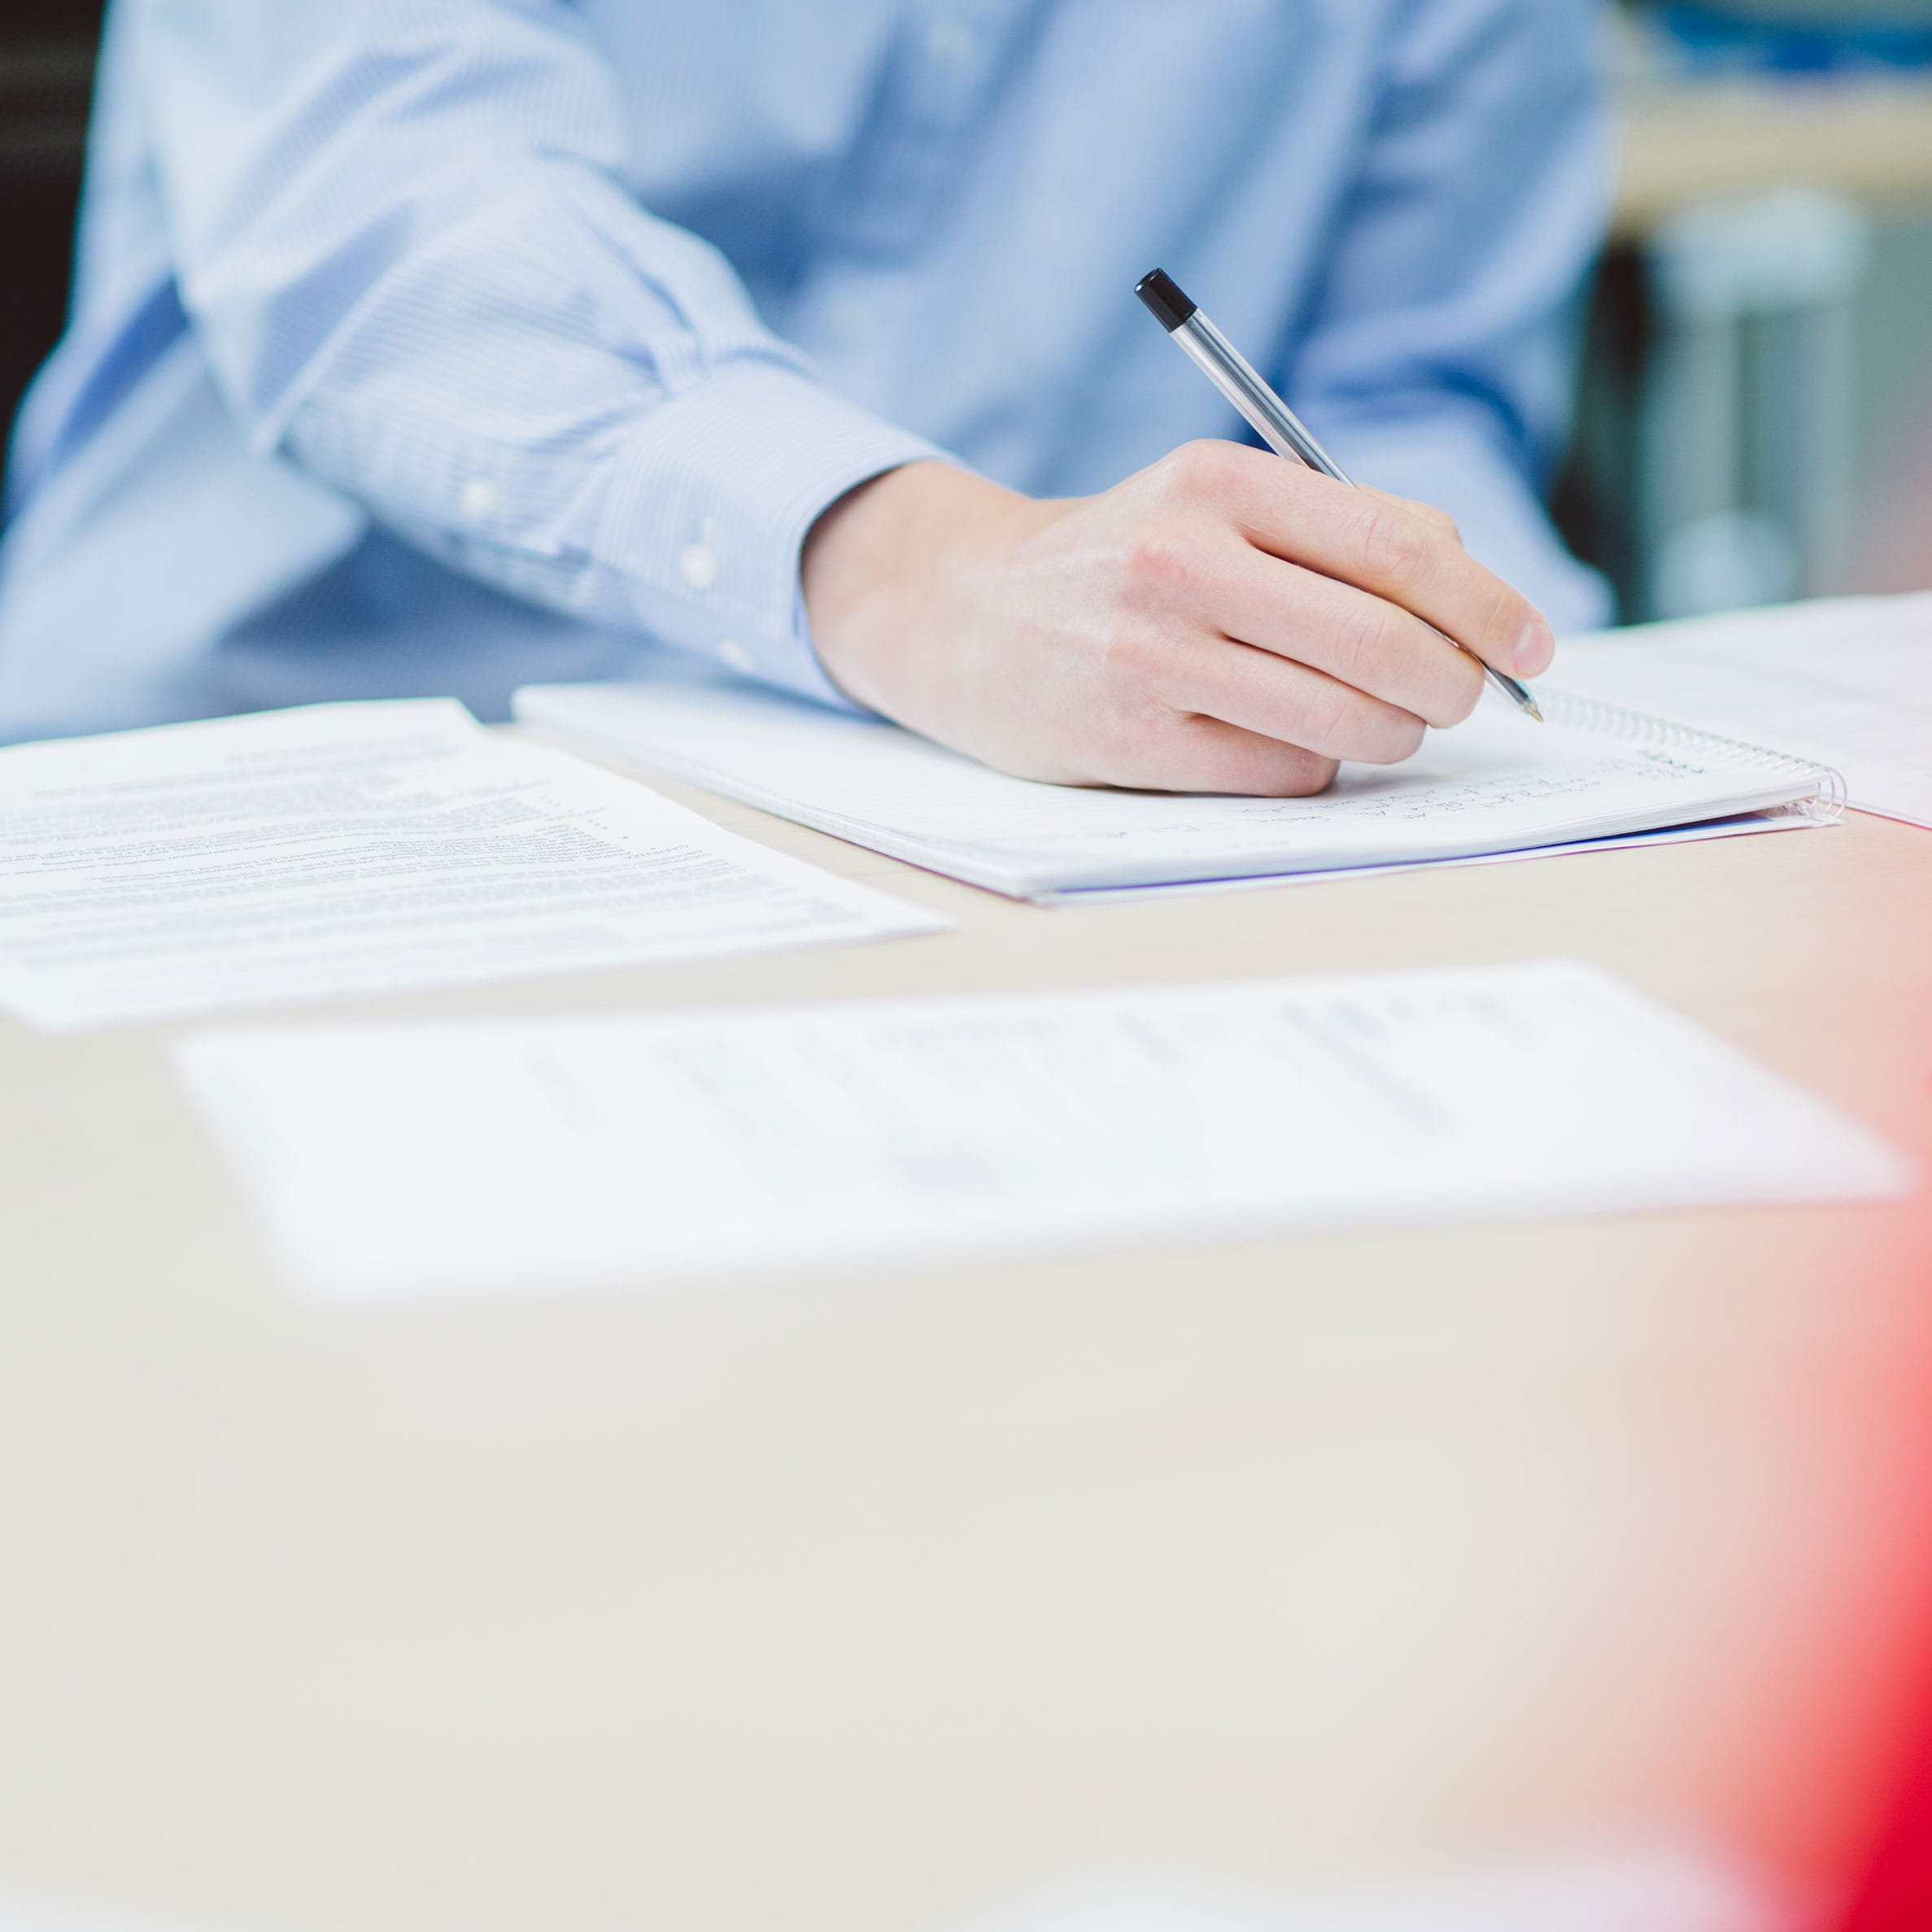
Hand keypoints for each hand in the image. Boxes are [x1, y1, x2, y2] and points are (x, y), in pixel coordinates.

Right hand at [800, 445, 1554, 794]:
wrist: (962, 611)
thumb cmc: (1118, 561)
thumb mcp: (1211, 503)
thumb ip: (1331, 532)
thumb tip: (1471, 596)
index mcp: (1219, 483)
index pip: (1399, 547)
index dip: (1488, 605)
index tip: (1532, 644)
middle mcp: (1183, 562)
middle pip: (1386, 643)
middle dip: (1457, 685)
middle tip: (1466, 699)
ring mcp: (1151, 656)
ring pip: (1344, 720)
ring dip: (1394, 735)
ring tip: (1384, 724)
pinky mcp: (1129, 739)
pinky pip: (1281, 772)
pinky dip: (1316, 767)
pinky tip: (1292, 743)